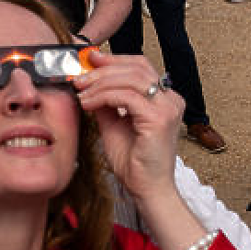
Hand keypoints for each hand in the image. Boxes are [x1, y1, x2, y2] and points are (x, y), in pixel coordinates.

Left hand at [72, 50, 184, 204]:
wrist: (147, 190)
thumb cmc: (134, 163)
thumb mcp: (114, 124)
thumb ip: (106, 103)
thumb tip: (89, 84)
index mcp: (164, 99)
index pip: (140, 67)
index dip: (114, 60)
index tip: (90, 59)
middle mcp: (171, 99)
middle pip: (136, 67)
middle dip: (103, 69)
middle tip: (79, 77)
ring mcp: (168, 108)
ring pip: (131, 78)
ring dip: (100, 82)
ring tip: (81, 91)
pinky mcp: (159, 119)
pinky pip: (126, 97)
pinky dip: (103, 96)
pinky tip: (88, 103)